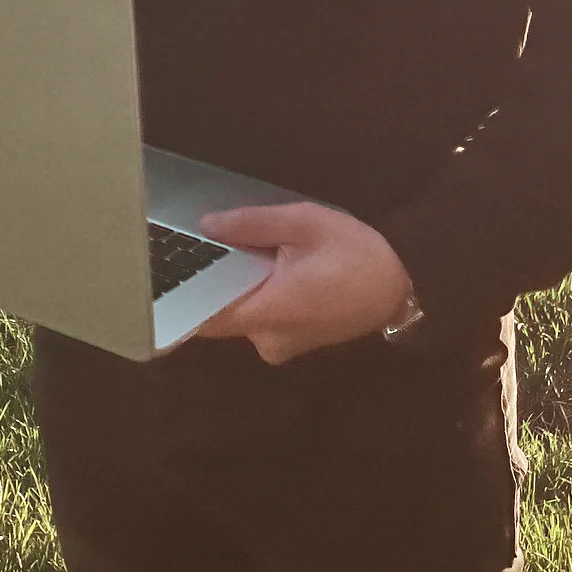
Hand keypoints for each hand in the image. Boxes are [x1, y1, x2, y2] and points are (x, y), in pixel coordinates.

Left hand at [190, 202, 413, 365]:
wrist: (404, 284)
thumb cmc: (355, 252)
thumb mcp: (304, 224)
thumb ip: (252, 225)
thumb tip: (206, 226)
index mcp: (268, 313)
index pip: (203, 317)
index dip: (182, 296)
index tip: (167, 271)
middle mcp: (268, 340)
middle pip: (222, 313)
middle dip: (218, 280)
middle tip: (213, 243)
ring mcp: (282, 346)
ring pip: (243, 315)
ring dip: (242, 286)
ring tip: (244, 249)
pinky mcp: (295, 343)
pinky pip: (263, 319)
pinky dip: (260, 296)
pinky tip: (270, 268)